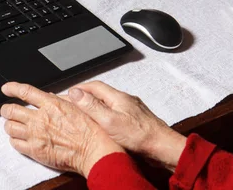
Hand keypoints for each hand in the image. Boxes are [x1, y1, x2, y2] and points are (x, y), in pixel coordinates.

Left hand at [0, 82, 124, 177]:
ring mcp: (36, 135)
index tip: (6, 88)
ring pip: (10, 127)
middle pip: (11, 110)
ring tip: (12, 125)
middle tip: (6, 110)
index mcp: (52, 104)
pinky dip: (14, 140)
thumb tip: (49, 95)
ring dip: (9, 125)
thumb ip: (59, 100)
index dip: (12, 88)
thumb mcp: (77, 107)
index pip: (25, 92)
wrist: (93, 150)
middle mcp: (41, 118)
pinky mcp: (35, 150)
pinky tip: (19, 139)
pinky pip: (15, 143)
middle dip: (6, 109)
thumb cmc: (90, 130)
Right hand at [68, 81, 186, 171]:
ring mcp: (132, 110)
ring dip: (97, 105)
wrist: (163, 147)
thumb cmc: (140, 136)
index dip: (80, 88)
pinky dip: (107, 114)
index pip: (94, 86)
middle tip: (75, 101)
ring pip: (110, 102)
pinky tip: (106, 124)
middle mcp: (126, 100)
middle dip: (87, 96)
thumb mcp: (109, 121)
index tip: (69, 92)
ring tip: (87, 112)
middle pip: (102, 93)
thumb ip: (92, 106)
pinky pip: (118, 112)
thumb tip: (76, 93)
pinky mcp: (136, 120)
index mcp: (118, 98)